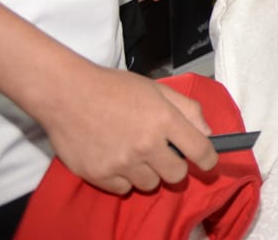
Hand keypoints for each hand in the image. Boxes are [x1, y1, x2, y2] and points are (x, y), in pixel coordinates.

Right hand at [40, 66, 215, 194]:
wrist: (67, 94)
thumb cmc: (113, 88)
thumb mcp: (157, 89)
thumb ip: (187, 109)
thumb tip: (207, 133)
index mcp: (164, 119)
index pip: (200, 150)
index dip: (209, 159)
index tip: (207, 162)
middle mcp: (145, 144)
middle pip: (177, 175)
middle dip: (175, 166)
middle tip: (164, 154)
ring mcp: (121, 162)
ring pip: (150, 184)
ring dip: (148, 172)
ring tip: (135, 154)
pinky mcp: (99, 175)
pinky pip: (123, 189)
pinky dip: (123, 178)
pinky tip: (116, 159)